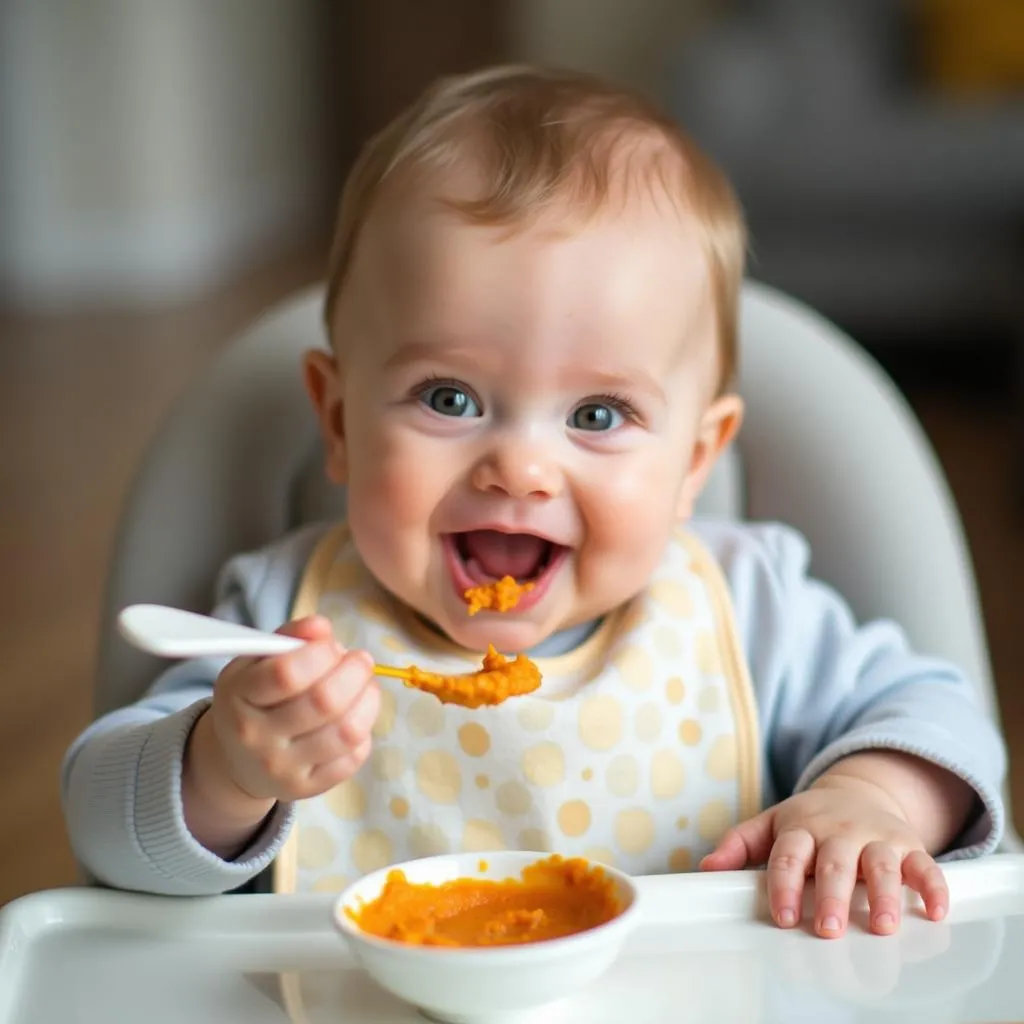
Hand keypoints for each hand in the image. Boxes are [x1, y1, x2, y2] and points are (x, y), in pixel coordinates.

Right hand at [204, 615, 378, 802]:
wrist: (235, 759)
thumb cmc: (254, 697)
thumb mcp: (257, 660)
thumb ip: (290, 637)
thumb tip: (320, 627)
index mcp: (239, 696)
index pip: (286, 674)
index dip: (321, 653)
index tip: (333, 645)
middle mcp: (256, 738)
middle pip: (325, 702)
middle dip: (355, 672)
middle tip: (360, 660)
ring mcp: (281, 768)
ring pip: (346, 732)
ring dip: (368, 700)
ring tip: (365, 686)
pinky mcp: (305, 789)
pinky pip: (352, 758)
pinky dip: (364, 731)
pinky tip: (353, 717)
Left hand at [700, 775, 947, 938]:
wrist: (857, 792)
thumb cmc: (808, 821)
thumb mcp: (771, 825)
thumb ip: (739, 845)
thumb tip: (706, 867)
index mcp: (802, 828)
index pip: (789, 856)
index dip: (784, 886)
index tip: (783, 918)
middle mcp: (839, 831)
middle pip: (835, 864)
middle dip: (831, 896)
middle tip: (827, 930)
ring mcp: (876, 837)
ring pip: (881, 865)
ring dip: (884, 895)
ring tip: (881, 926)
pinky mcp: (908, 845)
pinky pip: (925, 865)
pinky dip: (933, 887)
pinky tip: (934, 911)